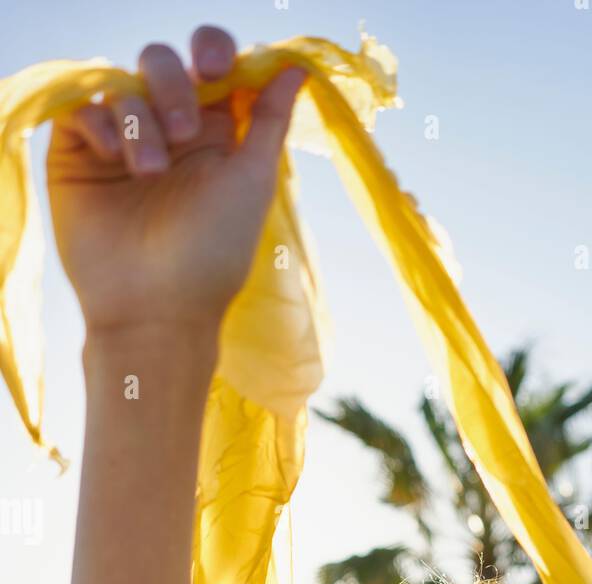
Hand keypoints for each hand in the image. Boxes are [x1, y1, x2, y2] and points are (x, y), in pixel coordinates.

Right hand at [46, 25, 306, 334]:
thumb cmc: (212, 255)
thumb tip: (298, 67)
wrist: (155, 309)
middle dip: (174, 88)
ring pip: (124, 85)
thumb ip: (269, 119)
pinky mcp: (78, 154)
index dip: (213, 50)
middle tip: (184, 133)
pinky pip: (82, 106)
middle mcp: (165, 130)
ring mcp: (120, 141)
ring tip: (149, 173)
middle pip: (162, 64)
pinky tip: (113, 157)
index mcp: (213, 132)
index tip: (216, 65)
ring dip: (140, 120)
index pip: (210, 65)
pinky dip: (99, 122)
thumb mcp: (252, 180)